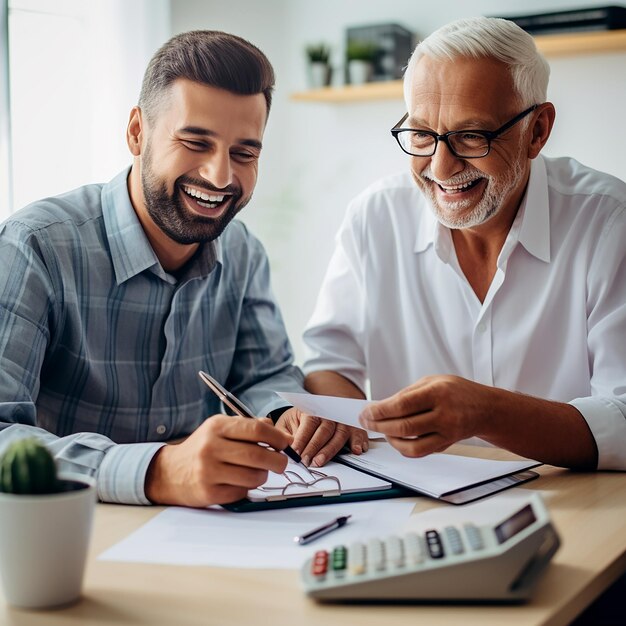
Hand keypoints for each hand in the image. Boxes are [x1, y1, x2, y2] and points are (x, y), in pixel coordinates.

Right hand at [145, 415, 292, 506]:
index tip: (285, 443)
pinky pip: (242, 492)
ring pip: (253, 476)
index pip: (256, 429)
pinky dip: (248, 488)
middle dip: (277, 460)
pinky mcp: (209, 493)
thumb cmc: (203, 448)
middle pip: (257, 454)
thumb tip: (283, 436)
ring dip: (263, 475)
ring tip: (258, 472)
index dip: (277, 437)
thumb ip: (250, 427)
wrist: (170, 472)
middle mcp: (211, 447)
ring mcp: (209, 471)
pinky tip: (240, 481)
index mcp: (217, 427)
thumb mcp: (221, 429)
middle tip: (282, 463)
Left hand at [276, 407, 368, 466]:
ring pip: (339, 434)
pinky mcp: (353, 427)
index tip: (295, 453)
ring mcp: (343, 420)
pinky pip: (359, 433)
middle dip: (315, 447)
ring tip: (321, 460)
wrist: (322, 406)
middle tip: (307, 461)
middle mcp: (330, 414)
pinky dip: (359, 441)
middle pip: (324, 430)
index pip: (308, 424)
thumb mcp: (289, 421)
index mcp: (312, 410)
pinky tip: (357, 450)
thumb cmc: (302, 419)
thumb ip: (286, 434)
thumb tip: (285, 446)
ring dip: (330, 449)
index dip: (302, 439)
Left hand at [359, 375, 486, 456]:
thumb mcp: (432, 381)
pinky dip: (403, 448)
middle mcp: (444, 414)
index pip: (402, 404)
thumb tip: (381, 407)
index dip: (380, 410)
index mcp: (437, 392)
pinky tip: (396, 438)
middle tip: (366, 421)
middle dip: (378, 425)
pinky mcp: (447, 444)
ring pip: (411, 444)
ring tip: (381, 429)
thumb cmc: (456, 391)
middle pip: (404, 426)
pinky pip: (420, 452)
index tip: (366, 411)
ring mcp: (446, 432)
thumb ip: (408, 393)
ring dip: (390, 439)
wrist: (485, 408)